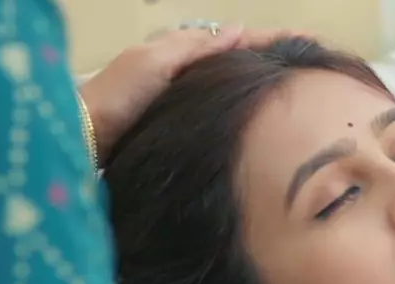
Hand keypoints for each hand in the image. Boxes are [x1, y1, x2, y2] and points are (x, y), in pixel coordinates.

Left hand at [78, 26, 301, 159]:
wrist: (82, 142)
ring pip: (234, 88)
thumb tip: (239, 30)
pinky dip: (248, 111)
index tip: (306, 40)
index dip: (269, 39)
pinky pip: (225, 114)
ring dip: (264, 85)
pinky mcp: (184, 133)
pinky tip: (265, 119)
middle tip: (312, 62)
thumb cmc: (115, 97)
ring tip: (300, 87)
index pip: (233, 38)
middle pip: (238, 61)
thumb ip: (196, 46)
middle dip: (273, 58)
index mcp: (180, 52)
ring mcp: (185, 104)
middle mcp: (185, 75)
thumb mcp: (155, 61)